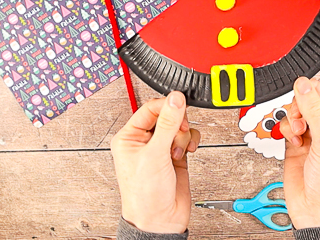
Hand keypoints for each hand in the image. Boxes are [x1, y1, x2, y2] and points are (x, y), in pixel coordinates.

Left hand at [111, 92, 200, 233]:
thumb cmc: (145, 195)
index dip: (166, 106)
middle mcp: (144, 141)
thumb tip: (175, 99)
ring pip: (178, 126)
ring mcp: (161, 148)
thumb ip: (168, 124)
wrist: (161, 220)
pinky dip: (190, 141)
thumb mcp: (155, 154)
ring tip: (177, 152)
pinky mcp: (175, 155)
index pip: (150, 109)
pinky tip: (187, 152)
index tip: (179, 106)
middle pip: (166, 115)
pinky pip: (187, 136)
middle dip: (176, 124)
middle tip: (178, 131)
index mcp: (129, 137)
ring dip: (182, 136)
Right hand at [278, 77, 319, 228]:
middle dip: (301, 107)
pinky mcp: (296, 146)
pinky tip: (294, 142)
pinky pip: (287, 127)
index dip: (314, 90)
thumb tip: (305, 87)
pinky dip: (286, 131)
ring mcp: (312, 138)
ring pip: (297, 113)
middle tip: (300, 118)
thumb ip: (314, 111)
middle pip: (310, 102)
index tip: (301, 88)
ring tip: (298, 133)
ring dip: (293, 120)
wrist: (317, 211)